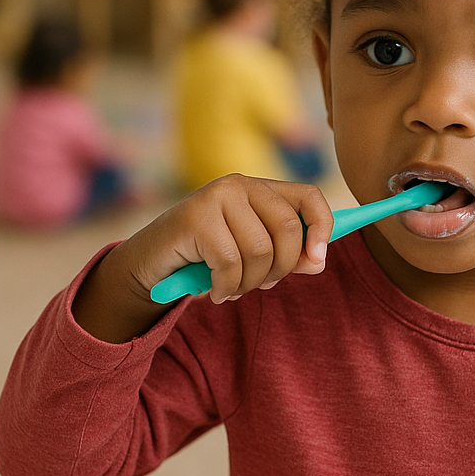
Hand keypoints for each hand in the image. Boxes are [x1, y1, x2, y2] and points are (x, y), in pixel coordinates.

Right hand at [72, 175, 333, 343]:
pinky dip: (227, 287)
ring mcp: (216, 197)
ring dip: (250, 283)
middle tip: (262, 285)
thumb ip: (288, 256)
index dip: (322, 228)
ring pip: (260, 251)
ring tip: (233, 288)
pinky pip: (230, 264)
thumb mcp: (254, 256)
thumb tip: (318, 261)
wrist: (152, 264)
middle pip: (288, 229)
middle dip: (281, 268)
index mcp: (261, 189)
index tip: (317, 261)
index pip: (309, 197)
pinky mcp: (195, 218)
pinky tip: (215, 291)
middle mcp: (240, 185)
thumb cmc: (208, 259)